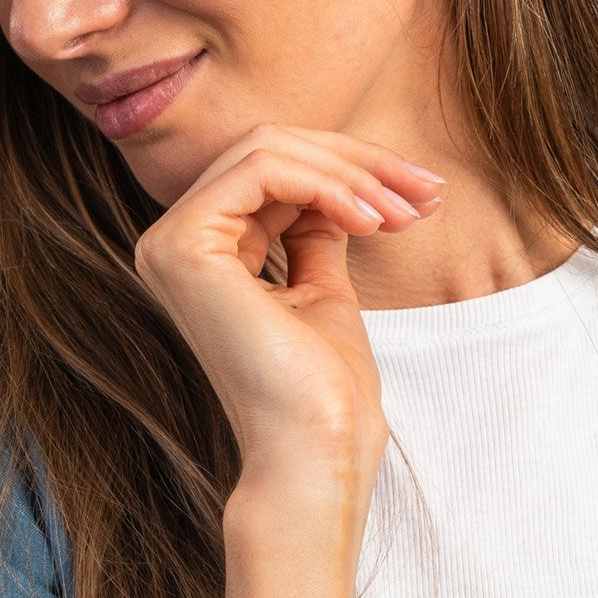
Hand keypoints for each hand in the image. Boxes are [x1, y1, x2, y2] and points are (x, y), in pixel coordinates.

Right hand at [133, 123, 444, 485]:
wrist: (316, 449)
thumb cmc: (324, 389)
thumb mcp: (323, 288)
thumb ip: (315, 231)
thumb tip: (338, 183)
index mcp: (202, 253)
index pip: (275, 169)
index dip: (353, 170)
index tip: (423, 195)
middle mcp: (172, 243)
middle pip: (270, 147)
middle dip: (361, 161)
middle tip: (427, 192)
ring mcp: (170, 243)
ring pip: (268, 147)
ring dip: (354, 172)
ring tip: (405, 213)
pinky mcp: (184, 247)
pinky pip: (263, 168)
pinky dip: (329, 183)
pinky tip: (371, 220)